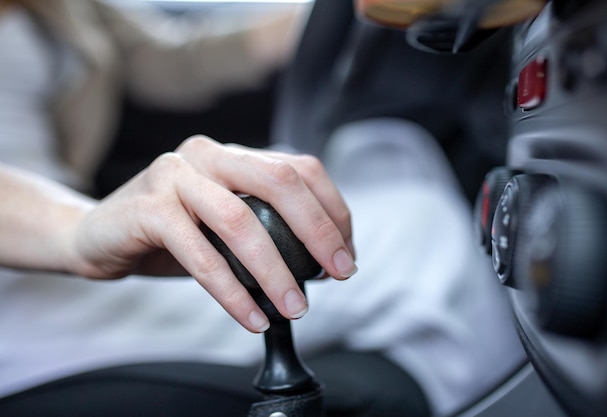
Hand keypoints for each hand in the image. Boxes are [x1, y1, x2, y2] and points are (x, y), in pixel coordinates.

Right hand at [71, 136, 355, 331]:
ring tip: (295, 306)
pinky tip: (251, 316)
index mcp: (233, 155)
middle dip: (319, 230)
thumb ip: (266, 226)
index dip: (332, 210)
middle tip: (339, 273)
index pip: (300, 169)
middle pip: (280, 181)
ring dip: (276, 270)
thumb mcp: (224, 223)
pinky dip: (231, 291)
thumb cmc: (169, 233)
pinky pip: (199, 255)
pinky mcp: (148, 208)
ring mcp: (174, 176)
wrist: (97, 235)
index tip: (346, 253)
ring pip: (239, 220)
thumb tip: (323, 261)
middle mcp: (207, 154)